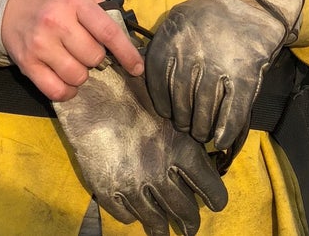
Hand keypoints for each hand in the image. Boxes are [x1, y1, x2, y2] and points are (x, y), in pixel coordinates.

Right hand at [1, 0, 142, 100]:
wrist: (9, 2)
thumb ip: (100, 10)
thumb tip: (125, 36)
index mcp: (75, 2)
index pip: (108, 33)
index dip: (127, 53)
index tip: (137, 68)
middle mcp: (57, 23)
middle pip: (94, 57)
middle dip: (97, 58)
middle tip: (87, 49)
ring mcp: (41, 45)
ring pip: (77, 76)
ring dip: (82, 74)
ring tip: (75, 61)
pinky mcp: (27, 64)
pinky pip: (55, 91)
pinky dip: (67, 91)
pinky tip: (67, 81)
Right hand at [54, 14, 226, 235]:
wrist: (92, 88)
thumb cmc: (132, 87)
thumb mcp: (167, 106)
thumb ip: (185, 132)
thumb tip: (203, 151)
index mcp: (181, 149)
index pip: (210, 188)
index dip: (216, 199)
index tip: (216, 203)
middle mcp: (160, 173)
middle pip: (184, 211)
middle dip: (190, 223)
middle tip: (191, 228)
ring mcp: (132, 185)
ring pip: (155, 221)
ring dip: (162, 230)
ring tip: (164, 233)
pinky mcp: (107, 189)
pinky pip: (125, 215)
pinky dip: (132, 216)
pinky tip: (135, 212)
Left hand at [145, 0, 302, 152]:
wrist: (250, 2)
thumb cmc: (209, 15)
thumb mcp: (178, 21)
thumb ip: (163, 48)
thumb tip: (144, 75)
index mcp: (171, 41)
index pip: (157, 83)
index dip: (162, 103)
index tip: (167, 113)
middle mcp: (192, 56)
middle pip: (180, 102)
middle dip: (182, 120)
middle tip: (186, 126)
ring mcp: (218, 67)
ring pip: (204, 112)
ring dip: (202, 129)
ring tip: (202, 133)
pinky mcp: (244, 77)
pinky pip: (231, 113)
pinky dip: (225, 130)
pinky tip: (221, 139)